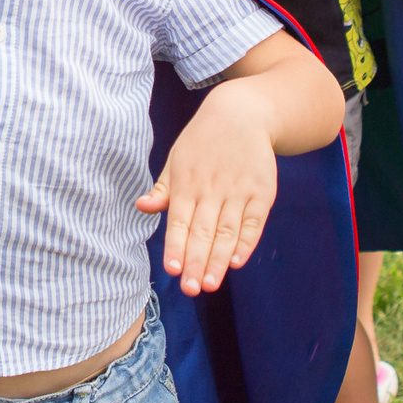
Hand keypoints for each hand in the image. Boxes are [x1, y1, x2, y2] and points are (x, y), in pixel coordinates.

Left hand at [137, 83, 279, 295]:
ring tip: (209, 283)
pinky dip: (246, 242)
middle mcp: (212, 189)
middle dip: (196, 262)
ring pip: (228, 231)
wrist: (242, 114)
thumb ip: (162, 189)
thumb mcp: (177, 160)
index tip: (171, 270)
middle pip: (203, 231)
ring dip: (219, 259)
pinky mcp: (262, 192)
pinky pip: (254, 222)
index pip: (179, 221)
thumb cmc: (202, 142)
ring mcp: (239, 191)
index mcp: (187, 183)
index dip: (176, 246)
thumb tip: (140, 206)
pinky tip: (237, 261)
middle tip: (190, 289)